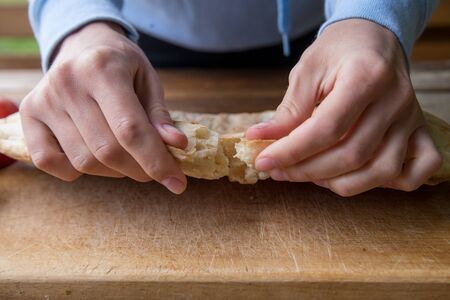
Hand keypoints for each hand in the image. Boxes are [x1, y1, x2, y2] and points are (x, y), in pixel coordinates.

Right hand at [20, 22, 187, 193]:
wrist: (83, 45)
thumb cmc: (122, 66)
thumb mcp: (149, 81)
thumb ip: (160, 115)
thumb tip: (177, 145)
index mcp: (103, 69)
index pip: (131, 130)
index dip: (156, 162)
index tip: (177, 183)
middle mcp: (67, 83)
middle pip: (108, 151)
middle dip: (140, 170)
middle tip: (154, 169)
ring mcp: (43, 99)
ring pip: (84, 162)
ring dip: (114, 172)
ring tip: (127, 158)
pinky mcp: (28, 115)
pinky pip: (50, 162)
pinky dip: (77, 171)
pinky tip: (94, 156)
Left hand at [247, 19, 441, 195]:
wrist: (373, 39)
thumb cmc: (338, 52)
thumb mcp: (307, 71)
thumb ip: (289, 109)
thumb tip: (261, 139)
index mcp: (366, 76)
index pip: (326, 128)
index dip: (291, 151)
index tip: (263, 161)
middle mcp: (395, 101)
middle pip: (352, 155)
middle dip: (307, 170)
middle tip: (279, 171)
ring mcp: (411, 119)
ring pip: (381, 171)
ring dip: (338, 183)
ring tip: (308, 175)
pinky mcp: (419, 131)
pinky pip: (417, 172)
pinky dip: (388, 184)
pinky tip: (356, 176)